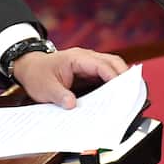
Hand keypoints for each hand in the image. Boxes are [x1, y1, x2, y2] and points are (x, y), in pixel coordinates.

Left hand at [11, 47, 127, 108]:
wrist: (30, 67)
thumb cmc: (37, 74)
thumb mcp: (44, 87)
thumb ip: (58, 95)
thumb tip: (72, 105)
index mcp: (76, 58)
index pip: (102, 65)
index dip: (115, 77)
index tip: (124, 91)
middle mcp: (86, 58)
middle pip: (114, 63)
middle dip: (125, 78)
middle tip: (134, 95)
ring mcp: (89, 64)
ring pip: (113, 68)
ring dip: (121, 81)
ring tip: (129, 99)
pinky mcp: (89, 72)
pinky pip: (106, 75)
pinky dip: (114, 85)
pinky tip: (116, 99)